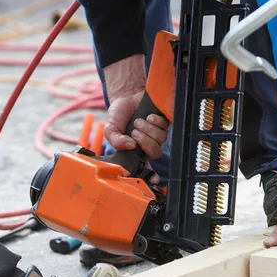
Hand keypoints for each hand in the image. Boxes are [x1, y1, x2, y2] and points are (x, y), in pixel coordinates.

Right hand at [101, 55, 169, 183]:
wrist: (126, 96)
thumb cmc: (119, 115)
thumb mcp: (110, 128)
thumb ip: (115, 140)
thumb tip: (129, 145)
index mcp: (136, 151)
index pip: (145, 168)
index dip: (151, 176)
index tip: (155, 180)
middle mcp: (148, 145)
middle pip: (156, 152)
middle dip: (145, 141)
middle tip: (135, 131)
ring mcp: (157, 134)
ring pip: (161, 139)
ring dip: (148, 129)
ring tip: (139, 121)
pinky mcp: (164, 122)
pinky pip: (165, 126)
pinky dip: (156, 121)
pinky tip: (148, 116)